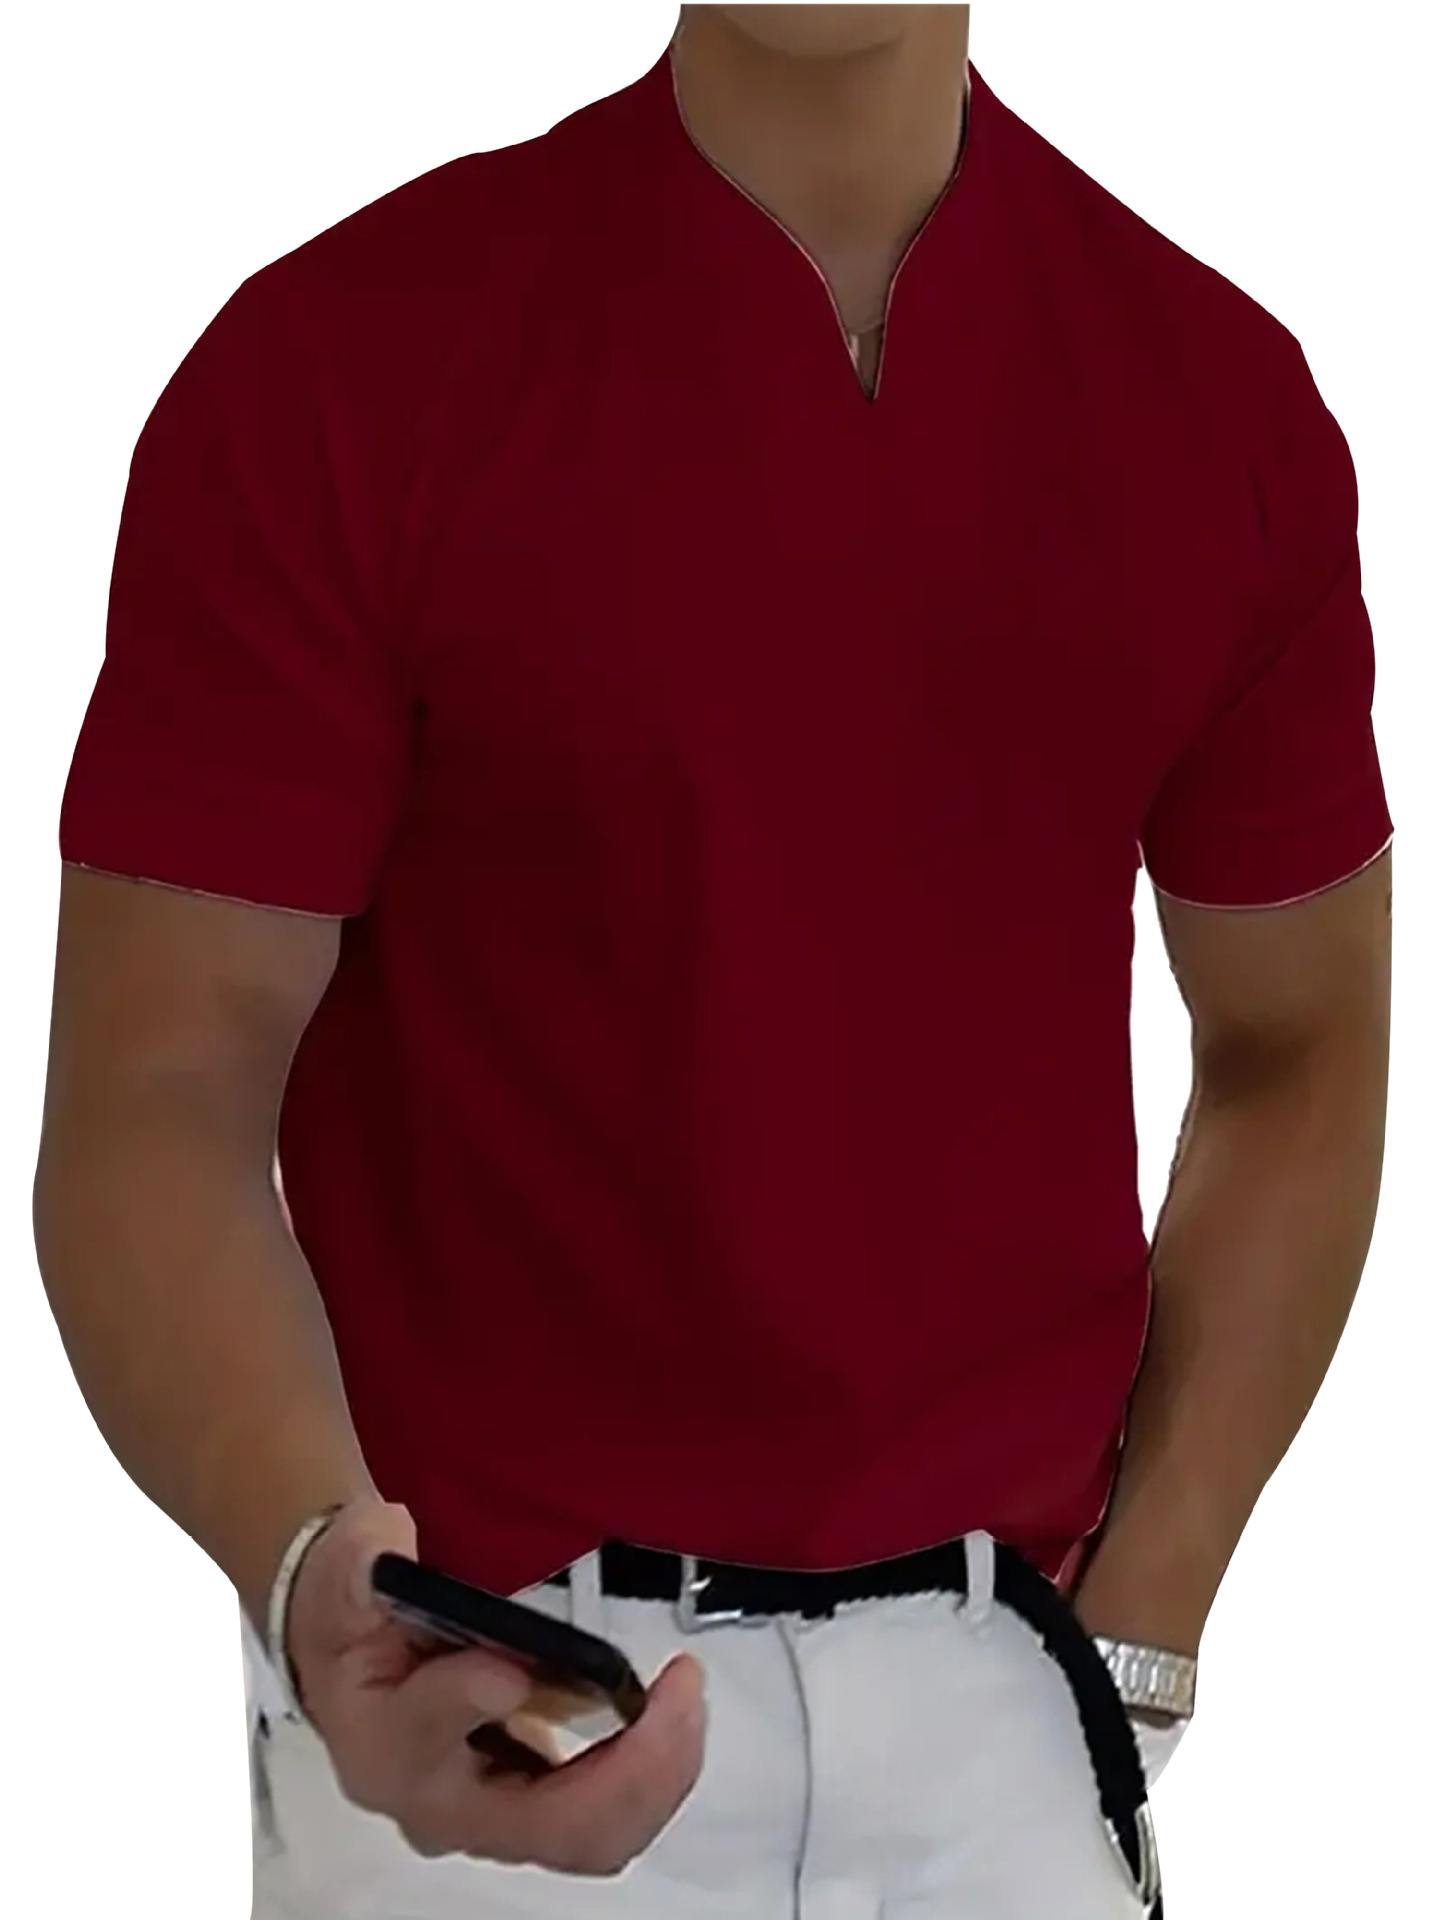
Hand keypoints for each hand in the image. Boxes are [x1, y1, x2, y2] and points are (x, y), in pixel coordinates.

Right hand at [285, 1497, 706, 1873]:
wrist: (354, 1658)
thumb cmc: (356, 1613)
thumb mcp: (348, 1568)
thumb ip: (366, 1564)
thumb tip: (392, 1551)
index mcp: (380, 1740)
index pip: (422, 1735)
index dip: (466, 1702)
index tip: (514, 1670)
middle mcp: (438, 1803)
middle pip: (544, 1825)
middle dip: (628, 1768)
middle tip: (677, 1692)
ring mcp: (492, 1817)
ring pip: (588, 1837)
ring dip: (657, 1775)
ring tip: (687, 1697)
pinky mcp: (532, 1808)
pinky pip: (605, 1820)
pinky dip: (652, 1775)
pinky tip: (674, 1715)